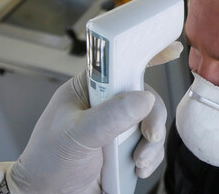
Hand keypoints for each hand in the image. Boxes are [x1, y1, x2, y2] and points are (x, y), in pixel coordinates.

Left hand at [6, 43, 180, 193]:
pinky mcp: (127, 149)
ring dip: (152, 143)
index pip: (119, 62)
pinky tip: (137, 167)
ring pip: (152, 122)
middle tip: (149, 134)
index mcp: (89, 89)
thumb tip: (142, 98)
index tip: (171, 50)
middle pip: (145, 96)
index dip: (145, 54)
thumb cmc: (47, 162)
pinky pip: (153, 146)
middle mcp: (106, 105)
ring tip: (138, 160)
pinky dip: (151, 158)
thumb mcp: (75, 135)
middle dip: (152, 117)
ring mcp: (119, 127)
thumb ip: (109, 116)